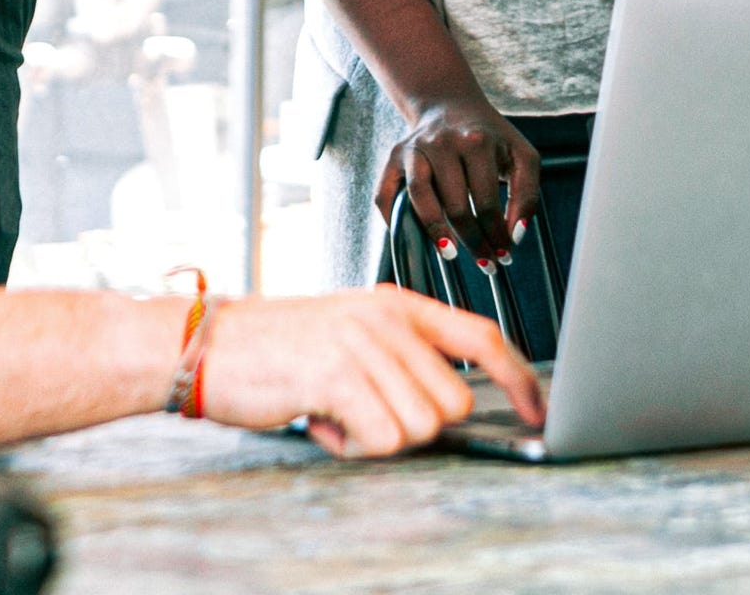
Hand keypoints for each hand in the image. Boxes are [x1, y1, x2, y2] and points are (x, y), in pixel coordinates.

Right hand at [200, 287, 542, 456]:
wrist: (212, 343)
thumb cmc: (282, 347)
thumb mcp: (353, 334)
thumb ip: (402, 358)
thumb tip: (449, 407)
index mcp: (397, 305)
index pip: (480, 335)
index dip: (518, 376)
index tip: (537, 409)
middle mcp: (387, 318)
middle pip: (452, 401)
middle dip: (417, 423)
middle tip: (369, 411)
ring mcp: (362, 344)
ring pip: (419, 427)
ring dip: (379, 437)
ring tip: (339, 412)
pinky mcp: (336, 375)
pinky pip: (382, 438)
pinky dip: (353, 446)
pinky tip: (323, 420)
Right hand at [375, 97, 538, 263]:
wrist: (450, 103)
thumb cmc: (490, 138)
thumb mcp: (521, 156)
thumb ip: (527, 194)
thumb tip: (514, 236)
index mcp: (476, 141)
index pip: (487, 201)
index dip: (497, 233)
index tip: (505, 254)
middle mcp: (442, 142)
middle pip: (455, 204)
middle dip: (473, 240)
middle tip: (485, 262)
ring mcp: (414, 148)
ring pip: (420, 198)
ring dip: (436, 233)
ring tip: (451, 254)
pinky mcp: (394, 157)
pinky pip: (385, 195)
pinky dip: (394, 220)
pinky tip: (413, 238)